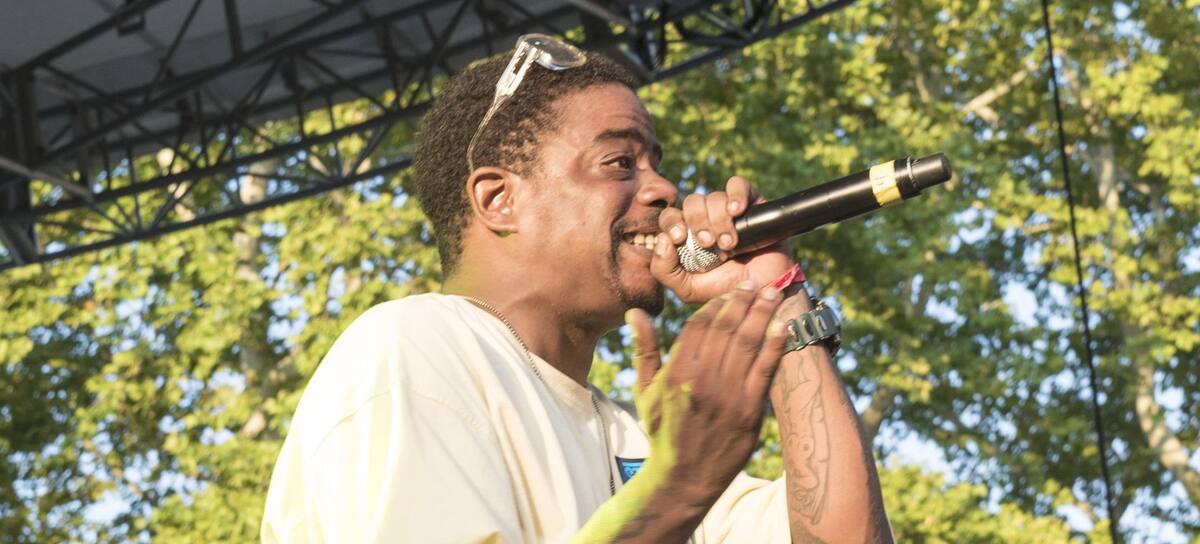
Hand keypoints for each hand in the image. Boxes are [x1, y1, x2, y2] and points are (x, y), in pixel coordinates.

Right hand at [625, 281, 788, 501]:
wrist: (683, 476)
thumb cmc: (663, 431)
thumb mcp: (645, 390)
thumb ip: (644, 349)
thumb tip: (636, 313)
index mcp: (676, 372)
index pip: (699, 326)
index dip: (716, 306)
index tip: (728, 293)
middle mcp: (702, 380)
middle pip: (726, 329)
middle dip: (742, 302)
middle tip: (755, 283)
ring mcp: (728, 396)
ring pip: (748, 344)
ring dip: (762, 315)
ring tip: (772, 295)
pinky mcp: (749, 411)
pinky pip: (765, 371)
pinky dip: (775, 347)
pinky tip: (782, 328)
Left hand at [652, 176, 793, 303]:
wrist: (765, 288)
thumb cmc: (727, 288)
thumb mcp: (689, 289)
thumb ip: (665, 270)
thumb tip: (661, 240)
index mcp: (688, 235)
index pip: (670, 217)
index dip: (671, 222)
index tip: (680, 237)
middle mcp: (706, 219)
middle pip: (691, 202)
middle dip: (697, 222)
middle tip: (708, 243)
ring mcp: (728, 209)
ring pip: (713, 197)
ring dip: (719, 221)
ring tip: (730, 244)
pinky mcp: (751, 203)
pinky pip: (737, 184)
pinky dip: (735, 195)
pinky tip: (737, 212)